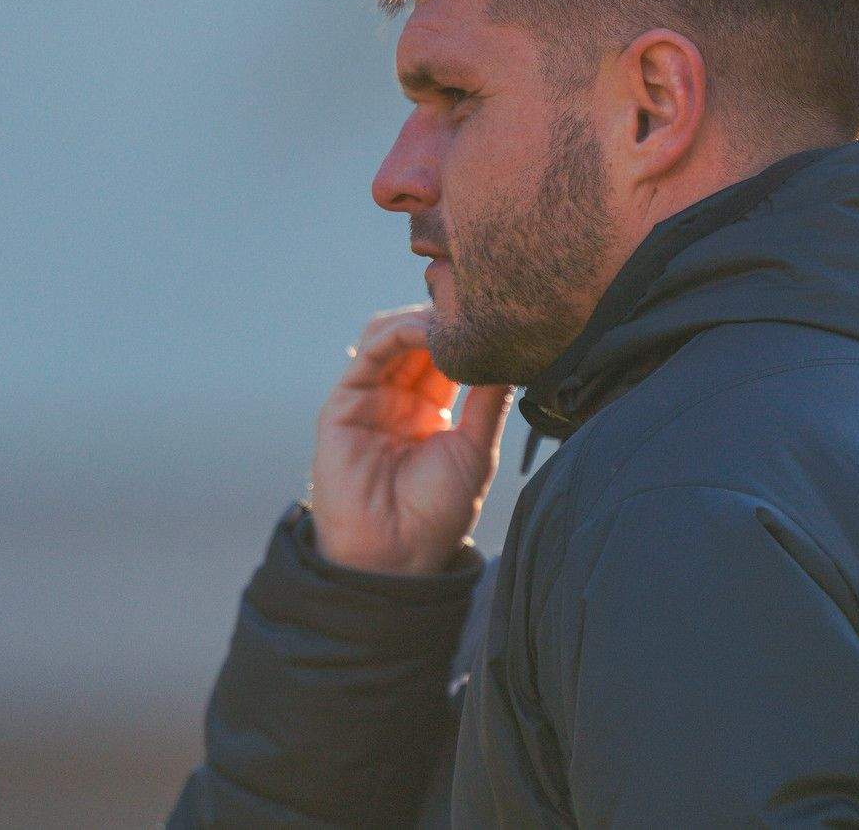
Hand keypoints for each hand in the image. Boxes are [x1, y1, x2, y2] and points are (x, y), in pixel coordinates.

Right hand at [310, 305, 514, 574]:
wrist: (395, 555)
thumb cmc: (437, 513)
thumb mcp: (476, 449)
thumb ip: (489, 400)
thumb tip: (514, 355)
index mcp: (429, 410)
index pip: (445, 355)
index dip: (463, 333)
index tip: (492, 312)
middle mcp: (397, 399)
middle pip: (417, 338)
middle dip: (443, 318)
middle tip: (473, 302)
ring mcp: (369, 398)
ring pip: (391, 336)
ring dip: (421, 319)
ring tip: (452, 320)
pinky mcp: (344, 403)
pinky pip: (368, 354)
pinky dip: (397, 332)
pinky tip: (427, 330)